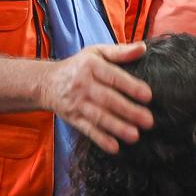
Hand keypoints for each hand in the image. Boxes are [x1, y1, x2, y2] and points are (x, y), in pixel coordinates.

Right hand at [40, 43, 154, 152]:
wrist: (47, 82)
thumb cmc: (78, 66)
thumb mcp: (96, 53)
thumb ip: (120, 52)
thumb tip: (142, 48)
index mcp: (91, 66)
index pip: (114, 77)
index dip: (131, 86)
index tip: (148, 96)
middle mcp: (82, 84)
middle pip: (108, 99)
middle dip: (128, 111)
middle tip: (148, 120)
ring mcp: (76, 103)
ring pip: (98, 116)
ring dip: (117, 127)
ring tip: (135, 135)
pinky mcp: (72, 118)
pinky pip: (87, 130)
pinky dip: (100, 139)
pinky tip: (114, 147)